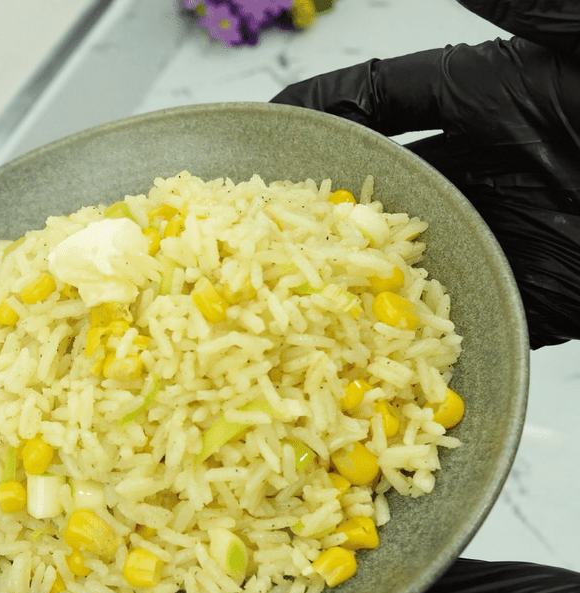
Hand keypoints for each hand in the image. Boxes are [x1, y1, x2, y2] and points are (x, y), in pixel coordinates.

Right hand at [271, 28, 579, 347]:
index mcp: (489, 92)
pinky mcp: (547, 294)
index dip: (318, 114)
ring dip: (358, 282)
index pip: (378, 100)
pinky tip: (373, 351)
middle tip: (251, 229)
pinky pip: (475, 321)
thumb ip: (514, 6)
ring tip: (289, 300)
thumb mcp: (578, 30)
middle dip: (319, 207)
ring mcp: (515, 230)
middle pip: (382, 185)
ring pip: (412, 257)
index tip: (259, 133)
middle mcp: (490, 162)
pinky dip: (427, 340)